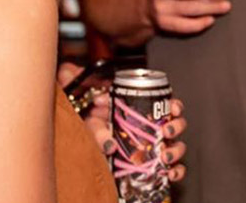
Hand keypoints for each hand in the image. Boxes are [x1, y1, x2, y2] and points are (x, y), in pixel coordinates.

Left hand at [57, 63, 187, 180]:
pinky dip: (174, 171)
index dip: (174, 105)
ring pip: (173, 146)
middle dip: (176, 126)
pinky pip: (167, 169)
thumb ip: (72, 80)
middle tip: (166, 131)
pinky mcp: (145, 166)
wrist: (73, 140)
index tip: (173, 108)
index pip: (163, 103)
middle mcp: (145, 125)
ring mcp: (147, 147)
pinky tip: (169, 173)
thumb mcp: (77, 97)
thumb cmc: (80, 115)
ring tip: (166, 155)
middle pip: (173, 123)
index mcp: (135, 106)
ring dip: (175, 150)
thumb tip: (69, 72)